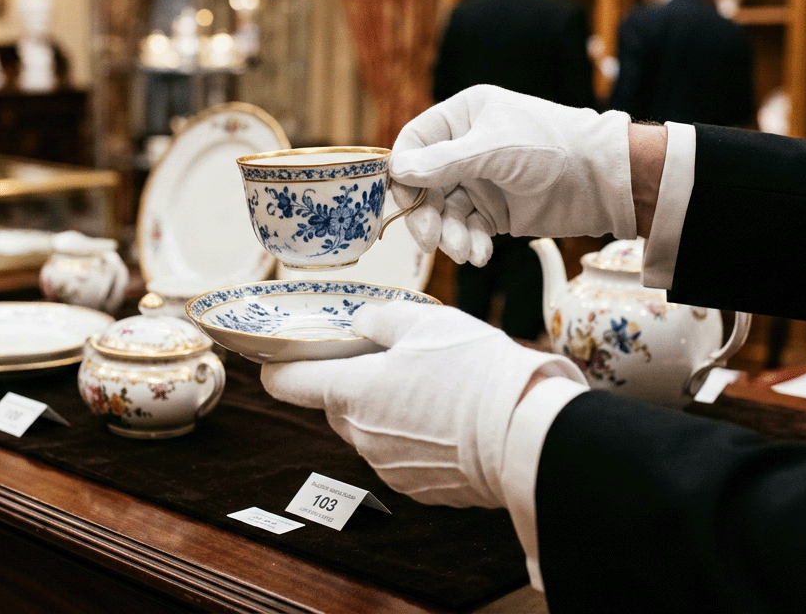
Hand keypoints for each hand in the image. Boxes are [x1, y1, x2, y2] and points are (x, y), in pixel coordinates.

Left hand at [261, 301, 585, 508]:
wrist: (526, 435)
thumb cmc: (475, 373)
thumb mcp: (426, 321)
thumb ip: (381, 318)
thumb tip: (362, 322)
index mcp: (350, 394)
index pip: (286, 383)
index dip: (280, 365)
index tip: (284, 354)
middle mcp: (361, 438)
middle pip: (336, 405)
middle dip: (355, 382)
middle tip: (395, 358)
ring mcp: (390, 468)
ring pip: (372, 431)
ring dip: (390, 410)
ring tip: (436, 387)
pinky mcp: (421, 488)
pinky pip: (404, 455)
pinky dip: (418, 437)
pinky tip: (451, 419)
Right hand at [390, 84, 634, 264]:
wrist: (601, 179)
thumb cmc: (550, 146)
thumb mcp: (493, 148)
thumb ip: (444, 161)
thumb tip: (398, 169)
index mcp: (463, 118)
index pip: (415, 143)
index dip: (403, 172)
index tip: (402, 199)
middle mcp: (465, 149)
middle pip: (424, 185)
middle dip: (426, 215)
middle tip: (430, 241)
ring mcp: (479, 181)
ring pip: (445, 213)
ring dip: (449, 236)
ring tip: (464, 252)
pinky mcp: (495, 211)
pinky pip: (468, 230)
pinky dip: (469, 243)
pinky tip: (480, 254)